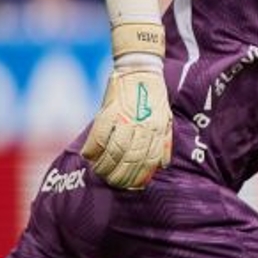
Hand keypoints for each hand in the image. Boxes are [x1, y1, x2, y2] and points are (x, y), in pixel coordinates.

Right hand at [81, 65, 172, 189]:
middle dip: (121, 176)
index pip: (149, 160)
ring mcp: (125, 118)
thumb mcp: (167, 118)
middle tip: (113, 183)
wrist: (141, 70)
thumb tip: (162, 165)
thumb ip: (165, 141)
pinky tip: (90, 157)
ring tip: (100, 173)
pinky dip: (93, 149)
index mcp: (158, 129)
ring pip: (114, 151)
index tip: (132, 186)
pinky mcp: (109, 111)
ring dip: (105, 166)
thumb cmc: (154, 97)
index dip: (140, 176)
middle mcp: (143, 126)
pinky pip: (99, 135)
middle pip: (130, 159)